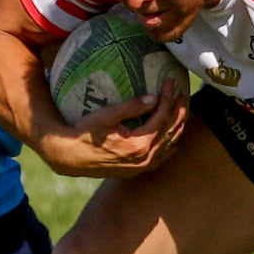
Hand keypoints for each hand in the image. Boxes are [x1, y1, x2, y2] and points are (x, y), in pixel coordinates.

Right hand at [35, 77, 187, 176]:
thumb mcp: (106, 116)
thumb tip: (153, 97)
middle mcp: (144, 159)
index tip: (171, 82)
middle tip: (183, 94)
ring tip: (181, 111)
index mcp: (139, 145)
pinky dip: (168, 145)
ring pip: (168, 146)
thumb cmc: (85, 133)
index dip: (168, 99)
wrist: (71, 158)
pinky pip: (160, 158)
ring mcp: (141, 167)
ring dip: (176, 128)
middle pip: (170, 132)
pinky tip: (172, 139)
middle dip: (179, 112)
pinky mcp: (136, 170)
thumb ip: (131, 107)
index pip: (161, 118)